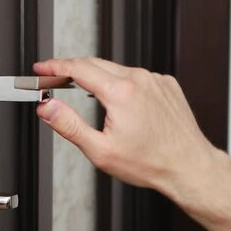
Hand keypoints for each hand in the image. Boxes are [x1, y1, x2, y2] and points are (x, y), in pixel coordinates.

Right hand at [34, 57, 219, 196]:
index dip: (54, 66)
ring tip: (78, 89)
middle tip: (52, 78)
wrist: (189, 167)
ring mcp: (155, 80)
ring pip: (115, 69)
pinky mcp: (165, 85)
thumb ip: (68, 125)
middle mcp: (140, 80)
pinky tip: (114, 100)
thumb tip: (47, 108)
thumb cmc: (151, 163)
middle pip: (94, 64)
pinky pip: (135, 77)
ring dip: (94, 76)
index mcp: (121, 93)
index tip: (41, 68)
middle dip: (69, 69)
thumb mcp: (100, 150)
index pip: (78, 68)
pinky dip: (119, 83)